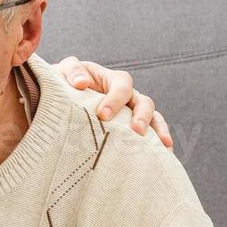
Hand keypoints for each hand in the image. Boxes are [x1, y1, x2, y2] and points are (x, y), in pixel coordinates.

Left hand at [55, 56, 172, 148]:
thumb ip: (72, 71)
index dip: (115, 99)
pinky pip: (149, 134)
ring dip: (158, 130)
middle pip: (143, 102)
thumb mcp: (65, 71)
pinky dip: (156, 143)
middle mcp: (127, 96)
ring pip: (152, 118)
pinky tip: (163, 154)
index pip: (122, 85)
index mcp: (112, 79)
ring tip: (163, 145)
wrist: (62, 98)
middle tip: (137, 130)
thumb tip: (81, 83)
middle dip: (142, 116)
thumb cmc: (65, 83)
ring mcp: (131, 112)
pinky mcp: (129, 127)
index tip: (102, 115)